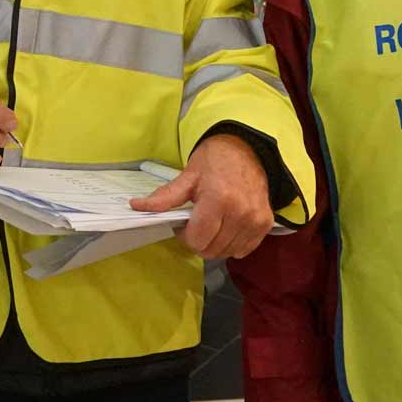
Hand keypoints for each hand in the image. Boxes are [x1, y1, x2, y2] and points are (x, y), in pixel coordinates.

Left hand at [129, 132, 273, 257]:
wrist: (248, 149)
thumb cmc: (215, 160)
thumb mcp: (188, 175)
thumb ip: (165, 197)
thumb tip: (136, 206)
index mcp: (219, 199)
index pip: (197, 240)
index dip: (184, 236)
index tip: (183, 223)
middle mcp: (240, 213)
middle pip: (211, 250)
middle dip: (198, 241)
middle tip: (196, 223)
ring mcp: (255, 220)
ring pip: (227, 253)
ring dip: (215, 244)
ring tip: (212, 223)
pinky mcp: (265, 224)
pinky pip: (244, 249)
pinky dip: (232, 244)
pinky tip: (226, 227)